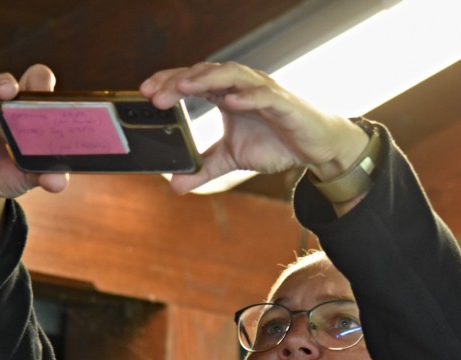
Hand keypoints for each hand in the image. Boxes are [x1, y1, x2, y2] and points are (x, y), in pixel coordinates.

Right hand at [0, 64, 68, 253]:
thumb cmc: (6, 173)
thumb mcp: (30, 175)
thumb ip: (45, 175)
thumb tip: (59, 182)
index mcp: (19, 111)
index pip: (30, 83)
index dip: (39, 82)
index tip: (47, 93)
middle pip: (1, 85)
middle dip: (6, 84)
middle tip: (11, 90)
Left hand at [140, 62, 368, 193]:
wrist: (315, 148)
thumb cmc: (276, 143)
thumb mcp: (232, 159)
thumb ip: (204, 169)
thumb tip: (175, 185)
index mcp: (226, 94)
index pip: (192, 81)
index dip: (168, 83)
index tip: (144, 94)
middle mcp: (241, 86)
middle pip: (204, 74)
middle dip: (178, 82)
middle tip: (154, 96)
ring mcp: (262, 91)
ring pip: (230, 75)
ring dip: (206, 79)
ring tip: (184, 87)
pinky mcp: (283, 102)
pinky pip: (263, 94)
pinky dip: (247, 96)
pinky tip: (231, 101)